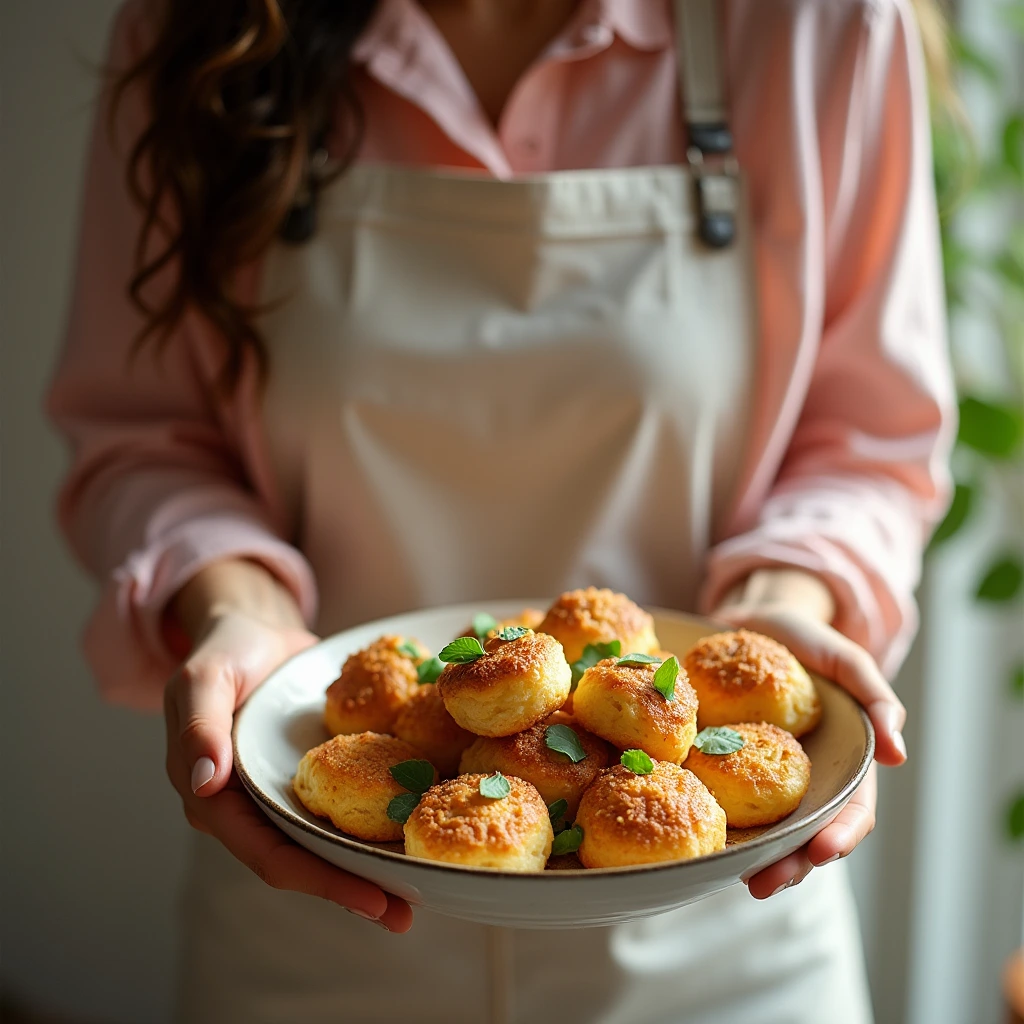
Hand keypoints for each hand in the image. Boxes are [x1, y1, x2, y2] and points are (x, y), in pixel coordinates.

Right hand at [163, 563, 413, 931]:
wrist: (256, 630)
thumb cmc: (225, 652)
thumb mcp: (204, 678)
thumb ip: (200, 725)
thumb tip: (205, 782)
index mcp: (214, 799)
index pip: (268, 853)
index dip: (319, 879)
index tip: (371, 898)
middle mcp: (249, 809)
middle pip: (301, 861)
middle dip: (350, 889)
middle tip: (405, 914)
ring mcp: (281, 796)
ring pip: (324, 844)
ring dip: (365, 870)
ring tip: (417, 897)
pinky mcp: (311, 778)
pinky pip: (340, 809)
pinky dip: (370, 827)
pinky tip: (408, 837)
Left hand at [712, 570, 906, 898]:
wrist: (758, 620)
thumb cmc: (810, 640)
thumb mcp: (845, 658)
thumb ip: (875, 695)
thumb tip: (897, 752)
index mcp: (842, 763)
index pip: (851, 812)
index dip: (840, 836)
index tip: (823, 852)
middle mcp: (807, 780)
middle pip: (806, 835)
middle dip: (791, 864)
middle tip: (764, 884)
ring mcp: (767, 777)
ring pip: (767, 829)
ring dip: (755, 858)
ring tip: (735, 876)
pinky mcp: (729, 764)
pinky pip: (726, 798)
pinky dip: (720, 820)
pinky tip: (702, 837)